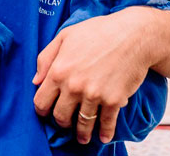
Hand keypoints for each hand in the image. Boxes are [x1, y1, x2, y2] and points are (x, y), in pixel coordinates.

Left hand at [32, 7, 155, 144]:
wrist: (133, 35)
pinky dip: (105, 133)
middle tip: (65, 123)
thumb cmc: (99, 31)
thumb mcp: (65, 36)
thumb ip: (46, 57)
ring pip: (82, 124)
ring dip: (82, 134)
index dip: (42, 109)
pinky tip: (104, 137)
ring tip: (83, 138)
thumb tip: (36, 81)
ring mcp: (94, 95)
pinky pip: (107, 123)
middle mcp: (74, 86)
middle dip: (61, 122)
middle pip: (60, 116)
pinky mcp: (113, 100)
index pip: (41, 101)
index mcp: (58, 70)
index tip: (46, 112)